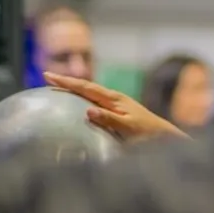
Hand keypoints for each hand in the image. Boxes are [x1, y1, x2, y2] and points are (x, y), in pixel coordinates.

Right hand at [43, 72, 187, 141]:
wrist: (165, 136)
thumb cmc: (148, 134)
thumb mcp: (128, 128)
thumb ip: (109, 119)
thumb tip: (88, 110)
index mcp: (114, 99)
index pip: (86, 88)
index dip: (67, 82)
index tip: (49, 76)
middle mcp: (115, 98)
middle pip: (87, 87)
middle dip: (68, 82)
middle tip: (48, 77)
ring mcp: (118, 104)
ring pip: (92, 93)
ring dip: (76, 89)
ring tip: (59, 88)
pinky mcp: (120, 111)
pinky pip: (97, 101)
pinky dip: (85, 98)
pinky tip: (79, 104)